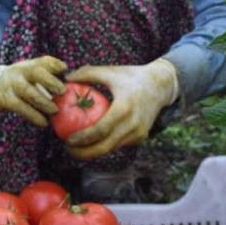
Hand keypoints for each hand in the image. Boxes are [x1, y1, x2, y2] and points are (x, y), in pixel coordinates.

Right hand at [0, 56, 66, 125]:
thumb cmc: (15, 82)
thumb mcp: (27, 75)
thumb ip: (45, 78)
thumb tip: (69, 91)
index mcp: (28, 65)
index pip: (43, 61)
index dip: (55, 64)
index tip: (65, 69)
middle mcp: (20, 72)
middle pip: (36, 72)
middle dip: (51, 81)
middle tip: (63, 91)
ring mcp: (11, 85)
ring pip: (29, 92)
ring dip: (44, 102)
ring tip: (55, 111)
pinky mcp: (5, 99)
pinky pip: (21, 107)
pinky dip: (34, 115)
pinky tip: (43, 122)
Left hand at [64, 58, 178, 159]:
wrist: (160, 85)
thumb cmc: (131, 76)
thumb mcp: (110, 71)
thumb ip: (87, 73)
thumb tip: (65, 79)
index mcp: (124, 108)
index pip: (100, 130)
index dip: (83, 138)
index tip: (68, 140)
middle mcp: (133, 124)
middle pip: (105, 147)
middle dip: (84, 153)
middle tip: (69, 149)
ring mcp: (138, 133)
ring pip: (112, 149)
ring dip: (93, 152)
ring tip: (77, 148)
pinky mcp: (141, 137)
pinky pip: (119, 144)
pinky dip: (105, 145)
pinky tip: (92, 142)